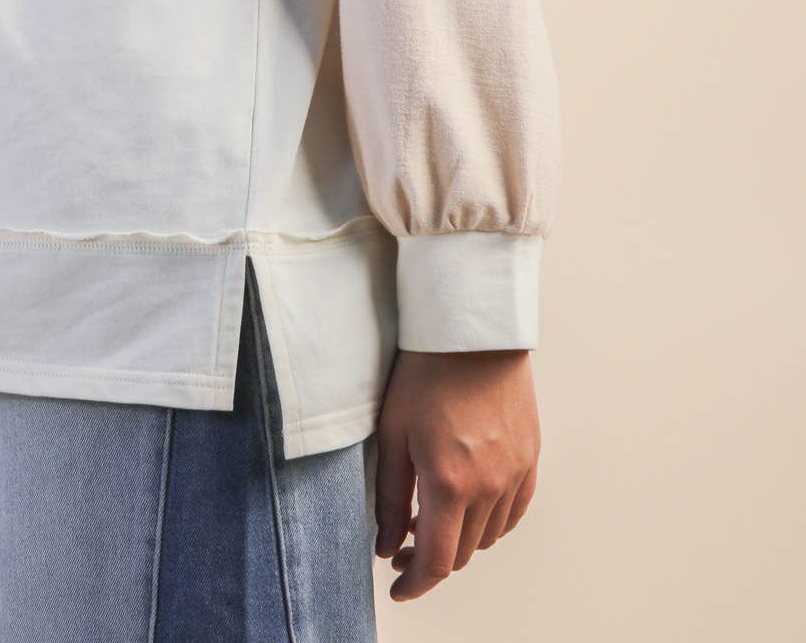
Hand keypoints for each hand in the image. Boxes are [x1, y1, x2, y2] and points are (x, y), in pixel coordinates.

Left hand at [373, 347, 540, 600]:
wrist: (472, 330)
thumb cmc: (426, 372)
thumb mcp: (393, 434)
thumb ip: (390, 498)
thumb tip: (387, 545)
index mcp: (449, 483)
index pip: (437, 562)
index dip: (415, 584)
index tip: (399, 586)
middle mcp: (489, 486)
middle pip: (462, 553)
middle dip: (431, 558)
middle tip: (404, 542)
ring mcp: (515, 473)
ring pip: (488, 536)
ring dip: (460, 538)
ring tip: (432, 515)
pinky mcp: (530, 458)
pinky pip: (513, 512)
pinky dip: (490, 521)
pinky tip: (469, 505)